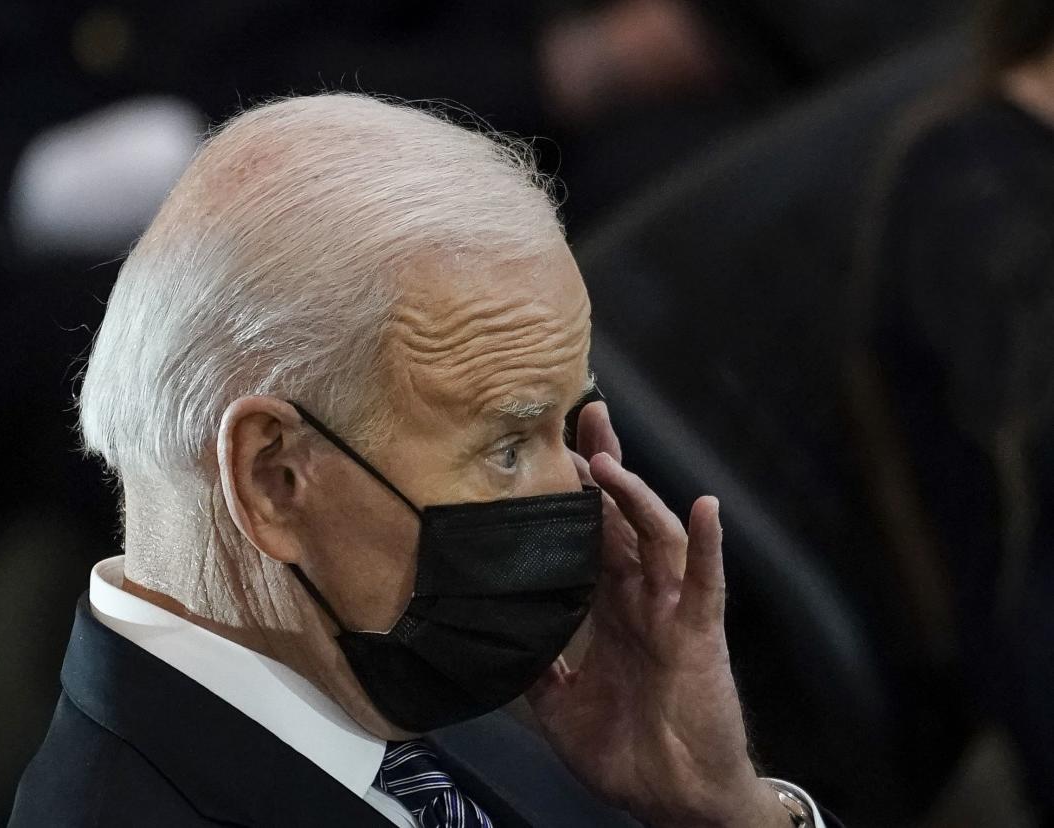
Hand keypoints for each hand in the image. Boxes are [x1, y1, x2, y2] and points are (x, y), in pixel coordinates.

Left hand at [527, 402, 786, 826]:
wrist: (672, 797)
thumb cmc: (627, 751)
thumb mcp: (559, 705)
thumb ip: (535, 666)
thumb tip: (497, 637)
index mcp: (610, 609)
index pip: (590, 534)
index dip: (574, 493)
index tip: (549, 449)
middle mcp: (641, 599)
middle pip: (622, 517)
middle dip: (605, 466)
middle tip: (586, 415)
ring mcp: (672, 611)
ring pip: (656, 537)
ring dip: (635, 496)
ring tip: (607, 461)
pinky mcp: (699, 634)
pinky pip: (706, 583)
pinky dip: (708, 546)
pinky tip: (706, 508)